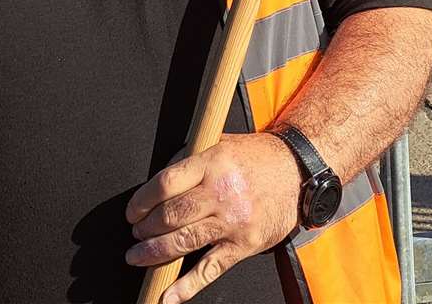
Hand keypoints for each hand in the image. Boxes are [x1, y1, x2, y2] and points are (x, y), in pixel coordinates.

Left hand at [125, 132, 302, 303]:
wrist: (298, 172)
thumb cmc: (258, 157)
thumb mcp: (222, 143)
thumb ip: (190, 158)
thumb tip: (158, 182)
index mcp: (213, 162)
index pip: (165, 184)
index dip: (142, 201)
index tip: (133, 211)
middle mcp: (221, 192)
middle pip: (170, 215)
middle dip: (145, 229)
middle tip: (136, 233)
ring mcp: (233, 221)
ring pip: (184, 241)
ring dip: (154, 253)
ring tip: (139, 255)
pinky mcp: (244, 244)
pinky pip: (210, 269)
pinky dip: (187, 285)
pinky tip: (168, 294)